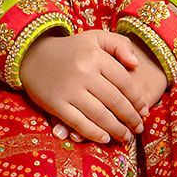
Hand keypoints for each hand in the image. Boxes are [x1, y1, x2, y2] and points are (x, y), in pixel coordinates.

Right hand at [18, 29, 145, 145]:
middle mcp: (84, 73)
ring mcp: (69, 90)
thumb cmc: (71, 49)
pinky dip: (94, 133)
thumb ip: (119, 45)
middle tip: (139, 128)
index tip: (144, 111)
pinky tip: (105, 138)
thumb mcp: (95, 38)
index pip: (124, 82)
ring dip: (117, 129)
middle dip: (131, 118)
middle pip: (115, 101)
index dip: (137, 99)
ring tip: (126, 137)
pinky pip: (79, 123)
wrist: (32, 56)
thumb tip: (136, 64)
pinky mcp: (56, 105)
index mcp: (95, 56)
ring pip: (100, 115)